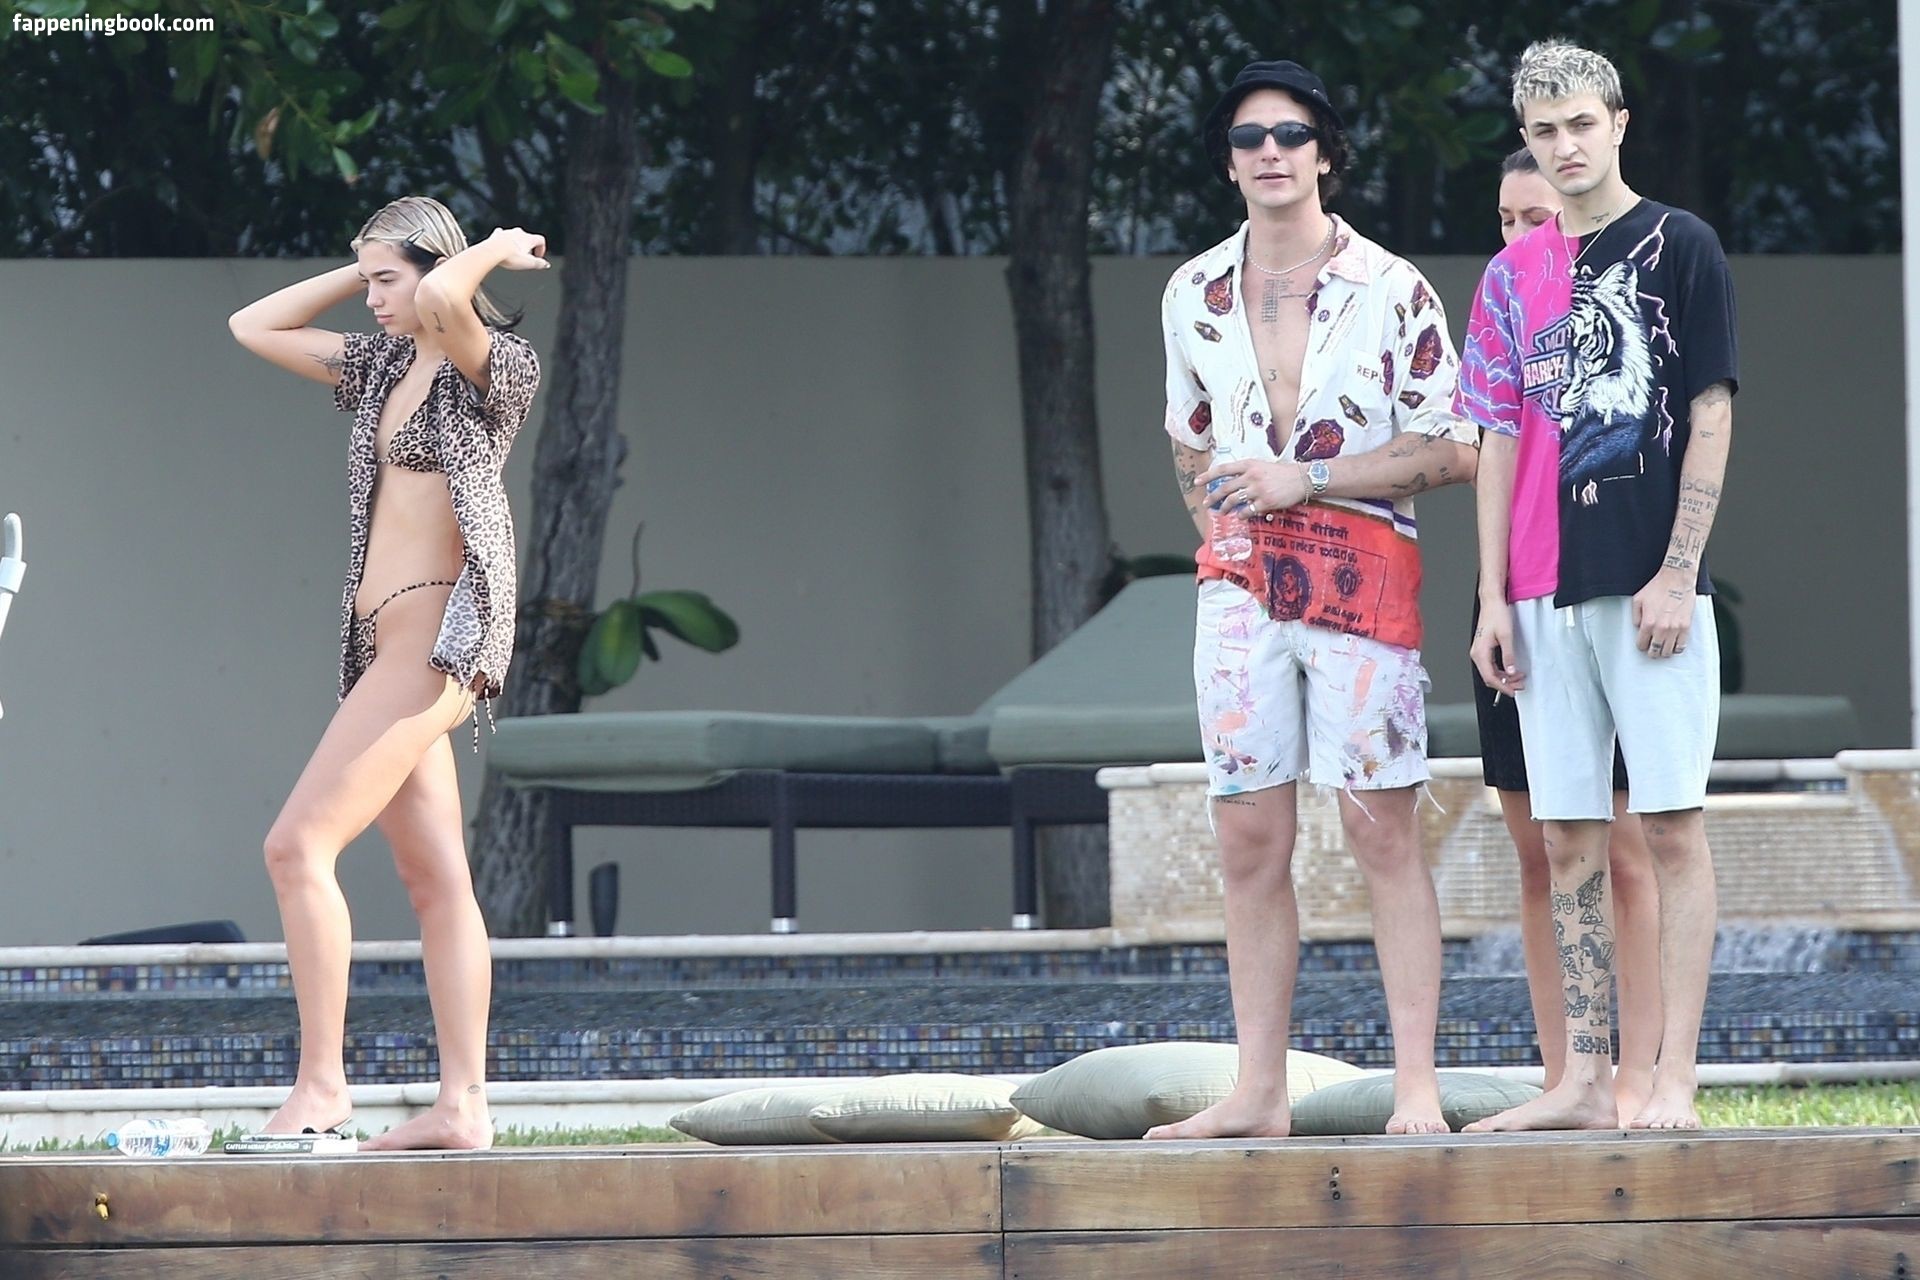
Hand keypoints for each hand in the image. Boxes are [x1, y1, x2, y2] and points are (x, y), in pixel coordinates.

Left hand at [490, 226, 549, 269]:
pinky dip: (503, 240)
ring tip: (513, 254)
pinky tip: (501, 246)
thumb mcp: (528, 263)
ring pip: (514, 236)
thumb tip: (545, 264)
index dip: (541, 248)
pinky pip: (501, 235)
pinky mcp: (497, 234)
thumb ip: (539, 263)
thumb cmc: (509, 256)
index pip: (540, 240)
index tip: (538, 257)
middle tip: (525, 257)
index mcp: (528, 238)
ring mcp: (507, 232)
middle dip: (528, 247)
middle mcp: (518, 233)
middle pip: (527, 238)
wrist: (492, 251)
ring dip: (515, 243)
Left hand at [1195, 458, 1309, 517]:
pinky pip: (1247, 511)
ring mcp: (1258, 489)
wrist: (1302, 478)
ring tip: (1221, 512)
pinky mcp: (1266, 502)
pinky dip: (1241, 515)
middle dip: (1213, 497)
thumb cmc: (1281, 472)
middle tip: (1206, 503)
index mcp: (1249, 465)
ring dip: (1224, 508)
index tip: (1197, 481)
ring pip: (1233, 500)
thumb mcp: (1262, 466)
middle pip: (1225, 488)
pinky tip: (1240, 516)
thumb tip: (1230, 482)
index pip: (1223, 469)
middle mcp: (1252, 476)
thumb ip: (1246, 472)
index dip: (1208, 475)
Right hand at [1471, 596, 1525, 693]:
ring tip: (1518, 678)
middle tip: (1519, 685)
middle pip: (1489, 677)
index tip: (1512, 691)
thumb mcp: (1506, 636)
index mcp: (1480, 652)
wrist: (1491, 602)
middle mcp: (1477, 653)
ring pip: (1490, 672)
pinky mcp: (1483, 649)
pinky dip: (1501, 670)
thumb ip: (1508, 656)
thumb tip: (1511, 671)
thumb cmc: (1496, 614)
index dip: (1502, 686)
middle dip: (1505, 683)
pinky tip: (1511, 670)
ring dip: (1504, 677)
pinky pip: (1491, 665)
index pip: (1490, 677)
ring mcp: (1479, 651)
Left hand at [1633, 567, 1695, 658]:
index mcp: (1648, 622)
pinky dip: (1676, 648)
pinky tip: (1673, 645)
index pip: (1642, 645)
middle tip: (1651, 649)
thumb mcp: (1637, 600)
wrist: (1676, 579)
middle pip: (1655, 651)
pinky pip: (1681, 645)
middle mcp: (1661, 628)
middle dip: (1651, 652)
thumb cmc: (1658, 587)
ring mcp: (1675, 628)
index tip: (1642, 644)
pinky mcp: (1686, 626)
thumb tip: (1638, 627)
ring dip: (1663, 651)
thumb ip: (1635, 617)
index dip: (1641, 645)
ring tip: (1662, 647)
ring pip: (1668, 651)